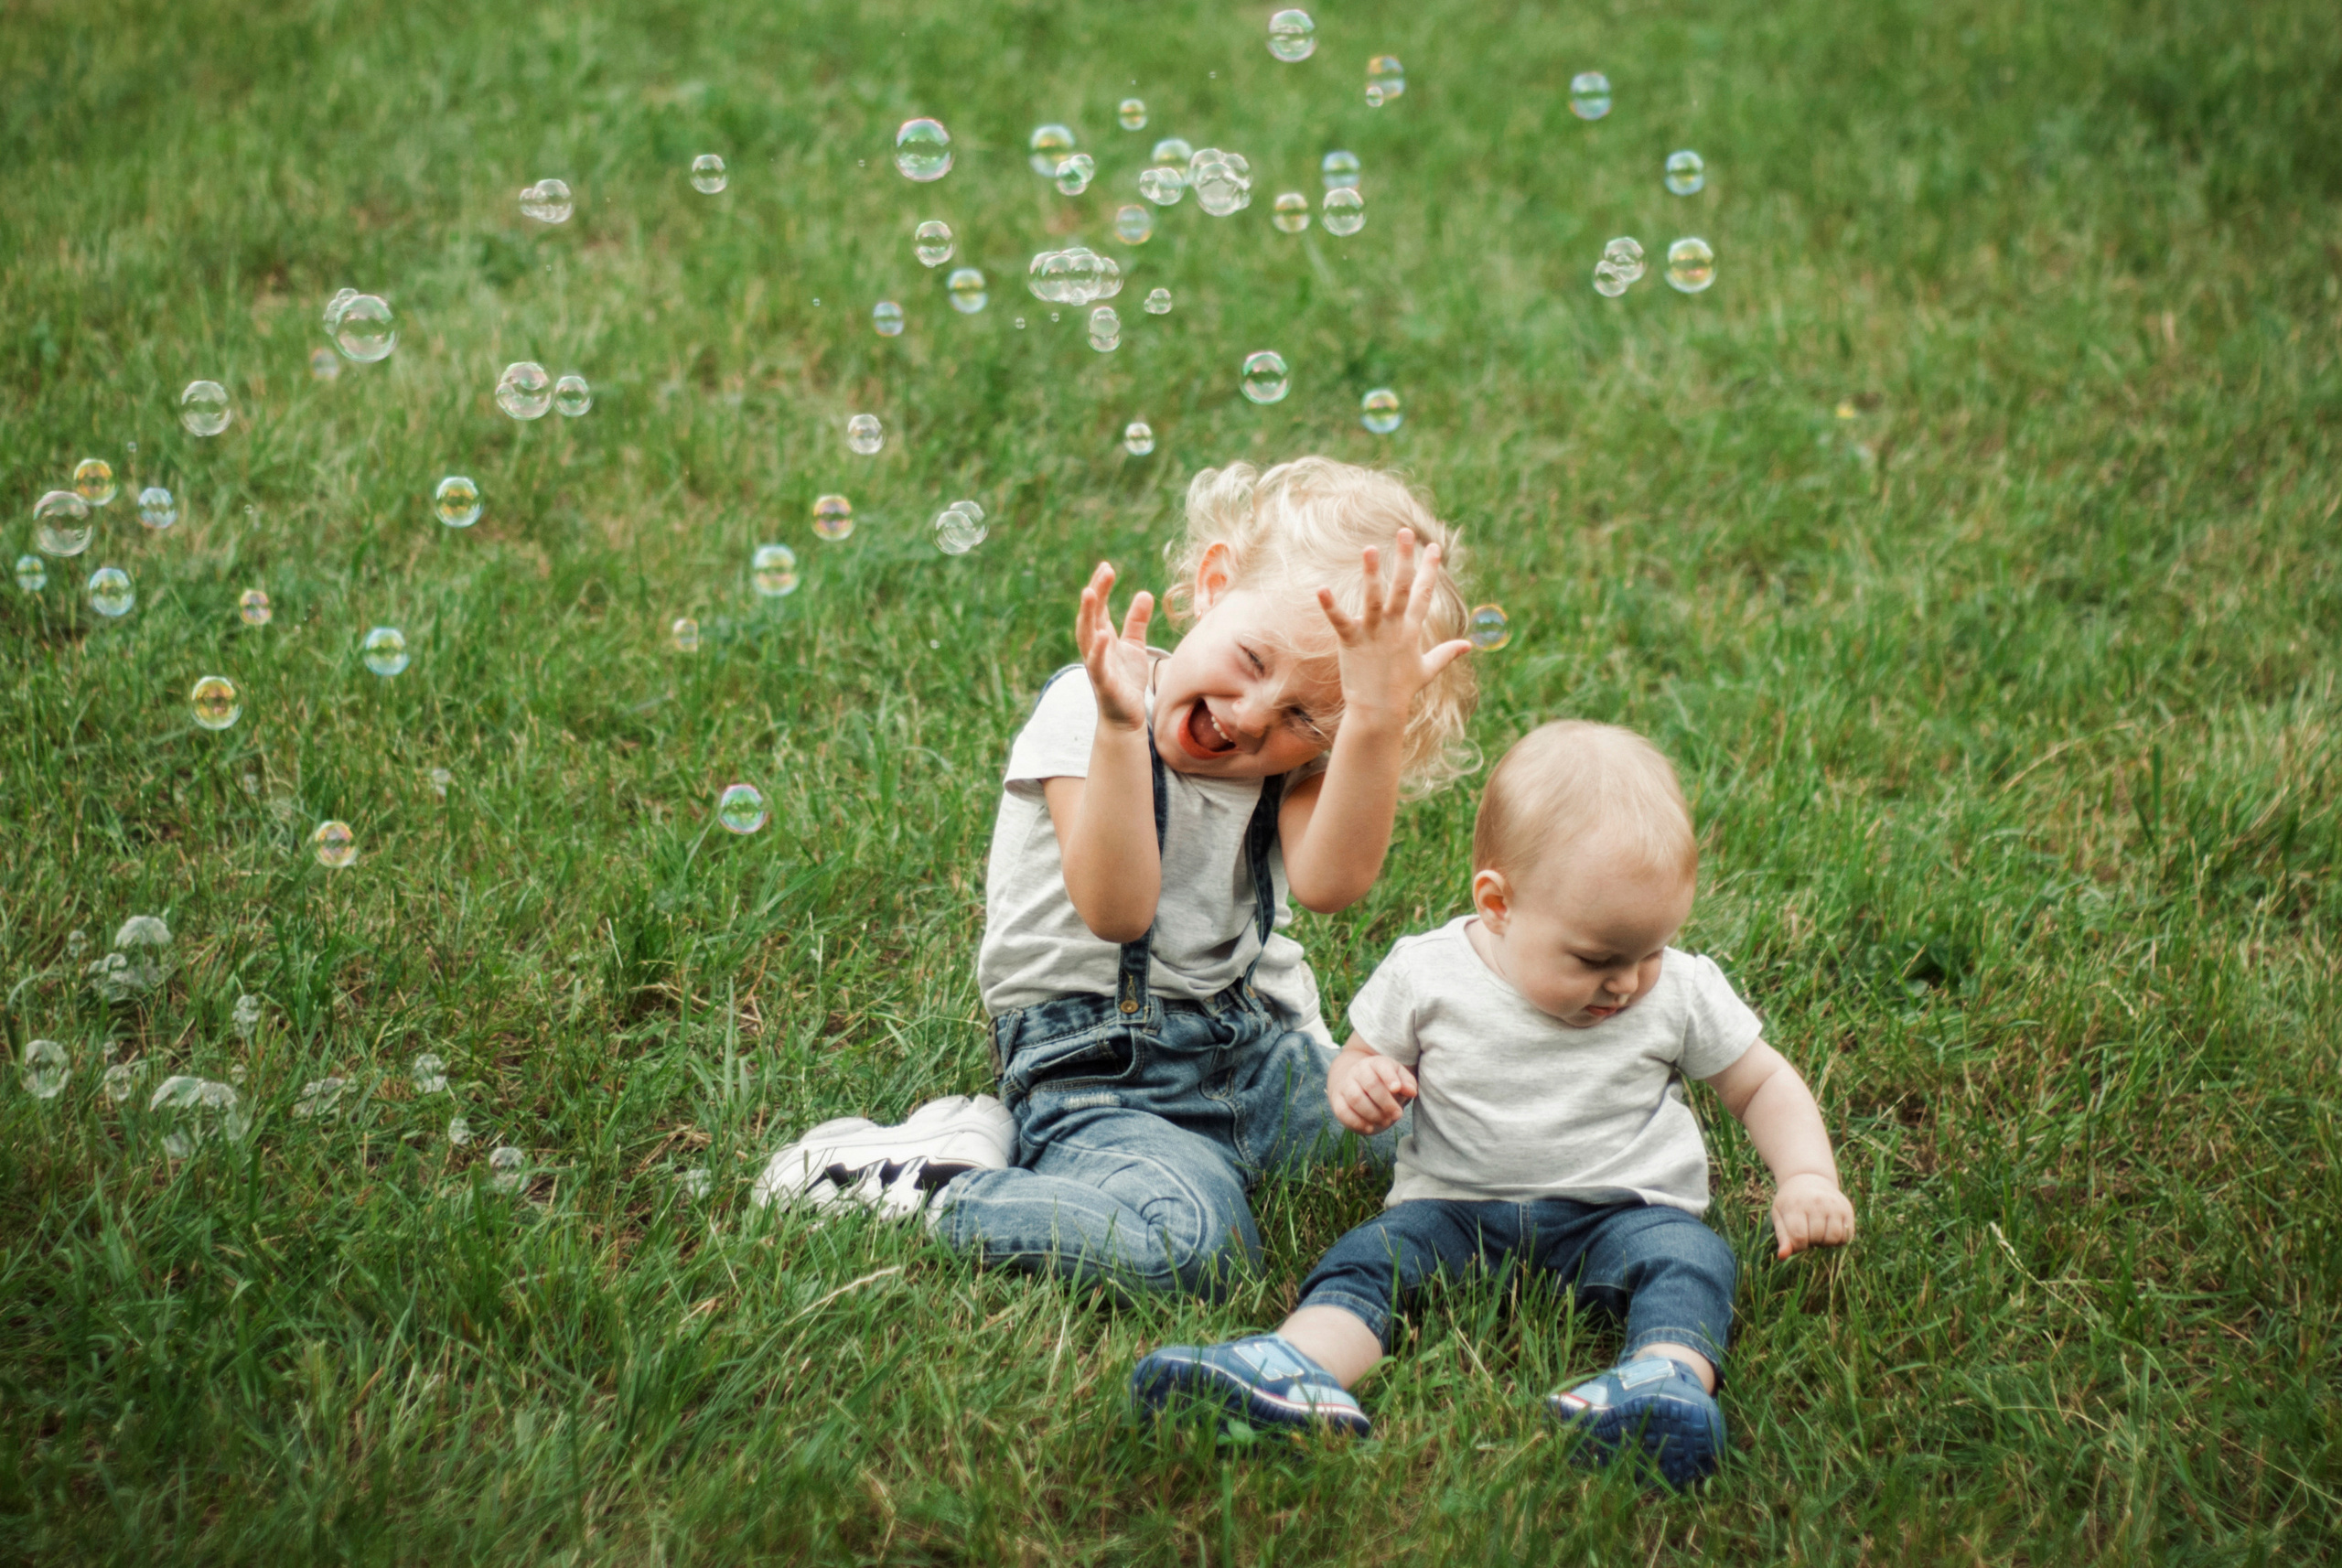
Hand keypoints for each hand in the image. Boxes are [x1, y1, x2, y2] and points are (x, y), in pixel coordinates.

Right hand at [1075, 562, 1153, 732]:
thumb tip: (1145, 593)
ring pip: (1086, 636)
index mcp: (1102, 638)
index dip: (1102, 587)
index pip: (1099, 608)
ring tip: (1091, 593)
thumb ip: (1136, 621)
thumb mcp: (1134, 646)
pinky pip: (1097, 664)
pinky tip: (1104, 635)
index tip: (1107, 566)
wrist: (1126, 716)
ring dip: (1088, 615)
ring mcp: (1096, 665)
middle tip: (1104, 570)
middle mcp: (1095, 648)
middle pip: (1090, 616)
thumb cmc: (1127, 680)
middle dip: (1095, 593)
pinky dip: (1098, 650)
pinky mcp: (1103, 683)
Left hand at [1314, 529, 1472, 727]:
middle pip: (1403, 587)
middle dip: (1405, 559)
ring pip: (1374, 598)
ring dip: (1371, 573)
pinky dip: (1330, 606)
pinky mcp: (1351, 642)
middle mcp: (1395, 627)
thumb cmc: (1401, 690)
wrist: (1379, 712)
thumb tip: (1468, 645)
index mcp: (1412, 630)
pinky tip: (1321, 589)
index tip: (1434, 546)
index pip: (1424, 593)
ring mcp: (1373, 634)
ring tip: (1369, 548)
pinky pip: (1340, 620)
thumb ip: (1446, 653)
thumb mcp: (1428, 669)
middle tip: (1405, 532)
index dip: (1430, 569)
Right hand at [1328, 1049, 1416, 1134]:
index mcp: (1375, 1063)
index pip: (1382, 1066)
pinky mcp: (1337, 1102)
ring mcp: (1346, 1086)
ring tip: (1386, 1122)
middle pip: (1370, 1085)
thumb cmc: (1384, 1082)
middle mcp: (1358, 1071)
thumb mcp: (1399, 1078)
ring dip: (1373, 1114)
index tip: (1396, 1089)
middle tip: (1397, 1115)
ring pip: (1356, 1099)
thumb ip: (1407, 1083)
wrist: (1356, 1082)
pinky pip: (1343, 1112)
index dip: (1389, 1077)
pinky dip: (1357, 1122)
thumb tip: (1411, 1091)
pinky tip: (1370, 1127)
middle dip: (1386, 1102)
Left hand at [1771, 1173, 1854, 1258]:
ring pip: (1834, 1239)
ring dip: (1825, 1242)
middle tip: (1807, 1231)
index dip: (1798, 1246)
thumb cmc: (1791, 1202)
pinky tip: (1829, 1230)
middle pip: (1817, 1239)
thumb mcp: (1780, 1216)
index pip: (1799, 1237)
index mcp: (1796, 1205)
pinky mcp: (1847, 1209)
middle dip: (1811, 1242)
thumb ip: (1782, 1237)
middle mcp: (1817, 1203)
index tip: (1796, 1239)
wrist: (1809, 1179)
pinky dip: (1838, 1239)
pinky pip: (1846, 1236)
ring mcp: (1834, 1205)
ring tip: (1818, 1232)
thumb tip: (1782, 1257)